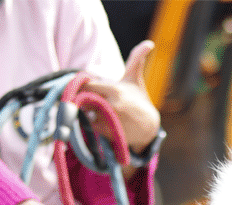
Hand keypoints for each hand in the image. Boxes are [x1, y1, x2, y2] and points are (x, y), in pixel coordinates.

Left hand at [85, 40, 160, 155]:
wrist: (149, 127)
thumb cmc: (139, 99)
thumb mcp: (135, 79)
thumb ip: (136, 58)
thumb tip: (149, 43)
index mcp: (115, 89)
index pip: (86, 85)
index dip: (82, 86)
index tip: (84, 88)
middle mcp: (111, 105)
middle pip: (83, 99)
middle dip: (83, 99)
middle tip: (87, 100)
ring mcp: (110, 120)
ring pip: (85, 113)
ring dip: (86, 112)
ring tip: (97, 112)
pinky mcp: (108, 133)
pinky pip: (89, 126)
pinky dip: (91, 123)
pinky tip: (101, 121)